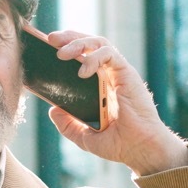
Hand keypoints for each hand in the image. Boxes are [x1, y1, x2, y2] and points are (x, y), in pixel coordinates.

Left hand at [46, 30, 187, 176]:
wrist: (141, 149)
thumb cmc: (119, 144)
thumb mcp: (85, 138)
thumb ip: (68, 126)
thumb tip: (53, 110)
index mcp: (98, 87)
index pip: (81, 57)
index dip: (65, 48)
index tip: (46, 47)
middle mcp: (107, 76)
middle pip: (88, 45)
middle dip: (68, 38)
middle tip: (50, 40)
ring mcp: (117, 73)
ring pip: (98, 43)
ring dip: (78, 43)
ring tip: (62, 54)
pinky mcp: (127, 73)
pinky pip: (110, 54)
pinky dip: (94, 57)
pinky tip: (83, 71)